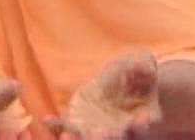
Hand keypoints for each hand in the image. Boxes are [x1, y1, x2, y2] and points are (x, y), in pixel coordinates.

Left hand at [46, 50, 161, 139]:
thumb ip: (144, 66)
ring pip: (90, 138)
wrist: (119, 80)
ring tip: (70, 136)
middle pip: (116, 138)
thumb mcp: (142, 62)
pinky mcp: (79, 123)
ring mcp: (98, 129)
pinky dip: (57, 125)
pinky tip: (47, 120)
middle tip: (105, 134)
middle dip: (110, 137)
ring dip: (83, 138)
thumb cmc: (135, 70)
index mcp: (141, 118)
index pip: (142, 126)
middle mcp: (120, 130)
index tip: (140, 121)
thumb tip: (146, 68)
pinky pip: (67, 127)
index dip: (142, 124)